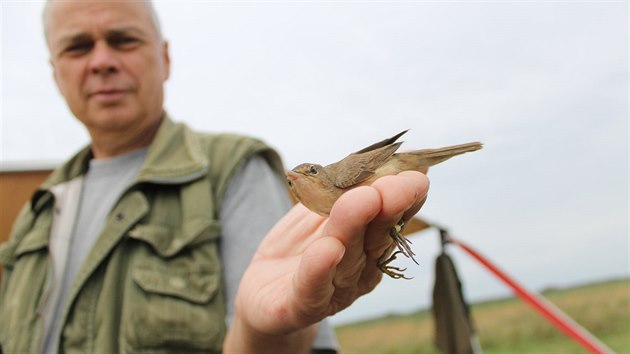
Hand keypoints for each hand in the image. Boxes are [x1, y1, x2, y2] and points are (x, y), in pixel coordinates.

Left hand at [224, 171, 428, 352]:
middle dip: (388, 208)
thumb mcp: (320, 211)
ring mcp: (333, 291)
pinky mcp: (300, 307)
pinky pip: (311, 288)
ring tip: (363, 199)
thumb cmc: (299, 248)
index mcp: (369, 245)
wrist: (261, 292)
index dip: (406, 198)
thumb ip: (350, 189)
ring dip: (354, 227)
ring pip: (346, 258)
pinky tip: (327, 249)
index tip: (417, 173)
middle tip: (397, 183)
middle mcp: (359, 270)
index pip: (392, 219)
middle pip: (375, 238)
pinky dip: (320, 269)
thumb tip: (392, 156)